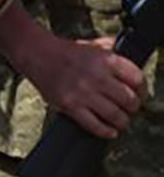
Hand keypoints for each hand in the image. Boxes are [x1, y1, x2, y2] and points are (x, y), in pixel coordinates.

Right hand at [27, 35, 145, 138]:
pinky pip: (95, 125)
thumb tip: (127, 52)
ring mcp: (83, 92)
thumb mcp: (91, 45)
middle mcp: (96, 76)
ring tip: (120, 120)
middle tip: (129, 109)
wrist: (35, 53)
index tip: (139, 94)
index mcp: (105, 59)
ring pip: (115, 115)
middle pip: (129, 100)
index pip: (137, 79)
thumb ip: (110, 48)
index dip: (142, 90)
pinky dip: (106, 131)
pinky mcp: (70, 105)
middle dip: (132, 107)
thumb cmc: (64, 51)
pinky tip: (109, 130)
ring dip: (122, 121)